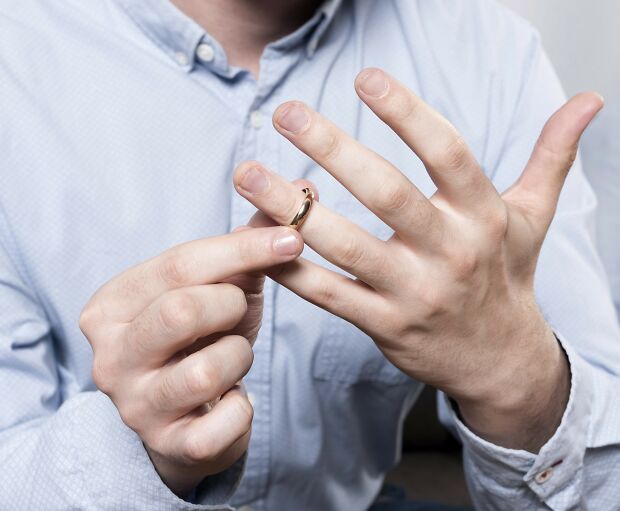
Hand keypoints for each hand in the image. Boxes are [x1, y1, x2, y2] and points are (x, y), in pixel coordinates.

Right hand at [79, 227, 302, 495]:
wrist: (182, 417)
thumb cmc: (199, 340)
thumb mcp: (216, 287)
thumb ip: (248, 243)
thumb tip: (303, 190)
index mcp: (111, 305)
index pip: (177, 265)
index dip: (241, 249)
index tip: (292, 240)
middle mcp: (109, 356)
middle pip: (182, 311)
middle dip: (230, 305)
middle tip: (239, 309)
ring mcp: (134, 406)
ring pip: (206, 369)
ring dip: (238, 356)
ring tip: (231, 356)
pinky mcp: (167, 447)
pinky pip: (225, 423)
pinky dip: (243, 407)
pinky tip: (231, 400)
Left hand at [233, 68, 602, 451]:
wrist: (501, 360)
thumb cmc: (507, 279)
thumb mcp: (533, 217)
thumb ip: (552, 156)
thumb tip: (589, 100)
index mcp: (482, 216)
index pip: (448, 154)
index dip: (408, 114)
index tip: (366, 78)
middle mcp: (449, 253)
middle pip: (386, 194)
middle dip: (333, 150)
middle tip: (288, 113)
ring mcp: (413, 293)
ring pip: (345, 246)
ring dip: (292, 210)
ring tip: (248, 173)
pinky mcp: (384, 326)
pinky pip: (328, 295)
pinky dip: (291, 268)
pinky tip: (256, 238)